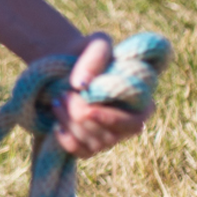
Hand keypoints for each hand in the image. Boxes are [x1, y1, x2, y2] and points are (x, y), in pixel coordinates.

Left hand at [52, 34, 149, 157]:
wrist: (65, 62)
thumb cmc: (87, 52)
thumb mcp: (96, 43)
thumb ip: (96, 55)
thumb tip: (82, 84)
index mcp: (140, 102)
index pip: (135, 122)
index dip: (111, 120)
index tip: (87, 109)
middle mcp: (129, 123)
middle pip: (110, 136)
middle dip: (81, 117)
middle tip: (62, 95)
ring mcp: (111, 136)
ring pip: (95, 144)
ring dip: (70, 124)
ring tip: (56, 100)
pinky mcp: (91, 143)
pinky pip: (82, 152)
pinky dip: (67, 140)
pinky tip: (56, 124)